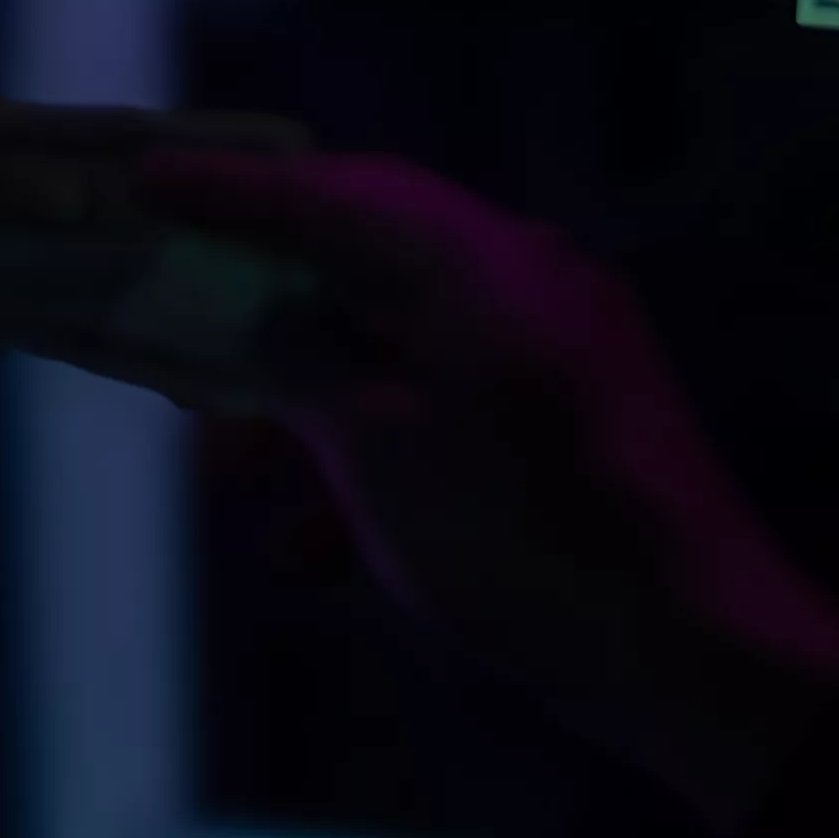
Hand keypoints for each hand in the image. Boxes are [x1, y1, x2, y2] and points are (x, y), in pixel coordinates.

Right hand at [128, 153, 838, 829]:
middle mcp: (527, 286)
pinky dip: (365, 457)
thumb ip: (303, 365)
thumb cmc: (524, 534)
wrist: (697, 657)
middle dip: (254, 307)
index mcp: (488, 266)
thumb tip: (265, 326)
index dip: (230, 190)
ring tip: (224, 479)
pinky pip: (438, 409)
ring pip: (388, 348)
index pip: (334, 192)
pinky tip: (309, 549)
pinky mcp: (566, 426)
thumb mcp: (379, 448)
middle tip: (171, 320)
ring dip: (299, 405)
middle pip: (358, 261)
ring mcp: (553, 357)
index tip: (141, 180)